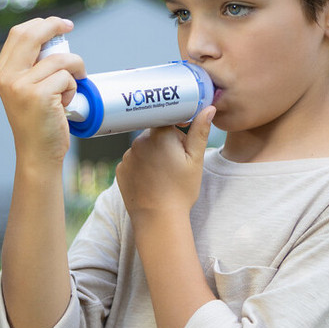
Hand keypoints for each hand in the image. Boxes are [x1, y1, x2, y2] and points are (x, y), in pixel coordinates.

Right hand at [0, 17, 84, 169]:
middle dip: (55, 26)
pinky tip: (64, 104)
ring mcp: (22, 85)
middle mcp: (7, 77)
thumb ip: (31, 66)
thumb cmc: (37, 121)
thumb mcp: (25, 89)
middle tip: (69, 28)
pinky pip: (67, 77)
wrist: (37, 153)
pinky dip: (73, 89)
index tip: (59, 26)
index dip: (42, 24)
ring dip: (73, 70)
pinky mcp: (40, 95)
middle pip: (34, 34)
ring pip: (60, 59)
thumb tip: (55, 39)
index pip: (19, 33)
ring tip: (70, 88)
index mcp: (1, 72)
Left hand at [116, 106, 215, 220]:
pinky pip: (133, 162)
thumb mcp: (195, 160)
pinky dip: (141, 167)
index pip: (167, 117)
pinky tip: (150, 181)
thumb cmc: (180, 190)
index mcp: (159, 135)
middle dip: (166, 143)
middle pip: (154, 134)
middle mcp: (138, 142)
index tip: (185, 133)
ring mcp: (126, 157)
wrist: (158, 219)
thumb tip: (208, 108)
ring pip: (143, 148)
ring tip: (163, 175)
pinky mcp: (120, 170)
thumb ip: (200, 131)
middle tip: (176, 162)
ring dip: (152, 154)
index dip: (177, 124)